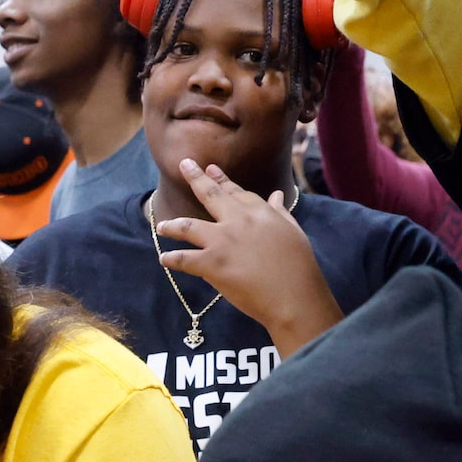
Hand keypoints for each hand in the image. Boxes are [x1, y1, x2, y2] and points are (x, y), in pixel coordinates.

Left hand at [155, 160, 343, 356]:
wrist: (294, 296)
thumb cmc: (299, 267)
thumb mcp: (293, 232)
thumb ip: (280, 212)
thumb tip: (276, 195)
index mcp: (259, 212)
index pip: (235, 191)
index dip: (221, 179)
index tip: (209, 168)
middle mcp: (238, 220)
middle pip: (210, 194)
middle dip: (195, 177)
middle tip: (183, 164)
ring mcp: (223, 241)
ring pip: (188, 226)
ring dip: (172, 226)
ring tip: (161, 227)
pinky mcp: (212, 264)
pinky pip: (184, 259)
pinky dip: (172, 259)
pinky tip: (164, 259)